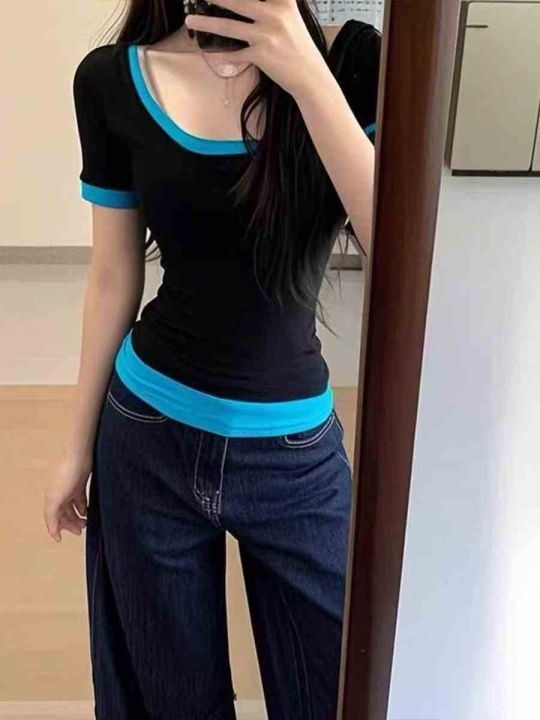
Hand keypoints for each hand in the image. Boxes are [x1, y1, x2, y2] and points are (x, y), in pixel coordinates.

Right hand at [43, 454, 90, 541]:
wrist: (79, 455)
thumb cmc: (66, 475)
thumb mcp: (55, 499)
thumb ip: (52, 516)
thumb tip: (53, 533)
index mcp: (52, 498)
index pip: (54, 518)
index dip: (57, 528)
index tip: (61, 539)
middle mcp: (59, 494)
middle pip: (63, 513)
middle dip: (70, 523)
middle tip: (81, 530)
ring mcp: (70, 488)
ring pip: (73, 507)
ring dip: (78, 516)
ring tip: (86, 523)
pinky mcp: (80, 483)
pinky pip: (81, 499)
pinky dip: (83, 506)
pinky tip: (88, 512)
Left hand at [184, 0, 330, 97]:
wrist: (310, 76)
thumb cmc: (298, 46)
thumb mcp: (290, 17)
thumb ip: (272, 5)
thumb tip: (245, 5)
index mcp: (284, 1)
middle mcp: (275, 14)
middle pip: (237, 1)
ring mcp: (268, 35)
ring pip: (229, 27)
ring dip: (206, 23)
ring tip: (190, 19)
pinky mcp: (262, 55)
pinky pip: (235, 54)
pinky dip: (221, 55)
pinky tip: (208, 52)